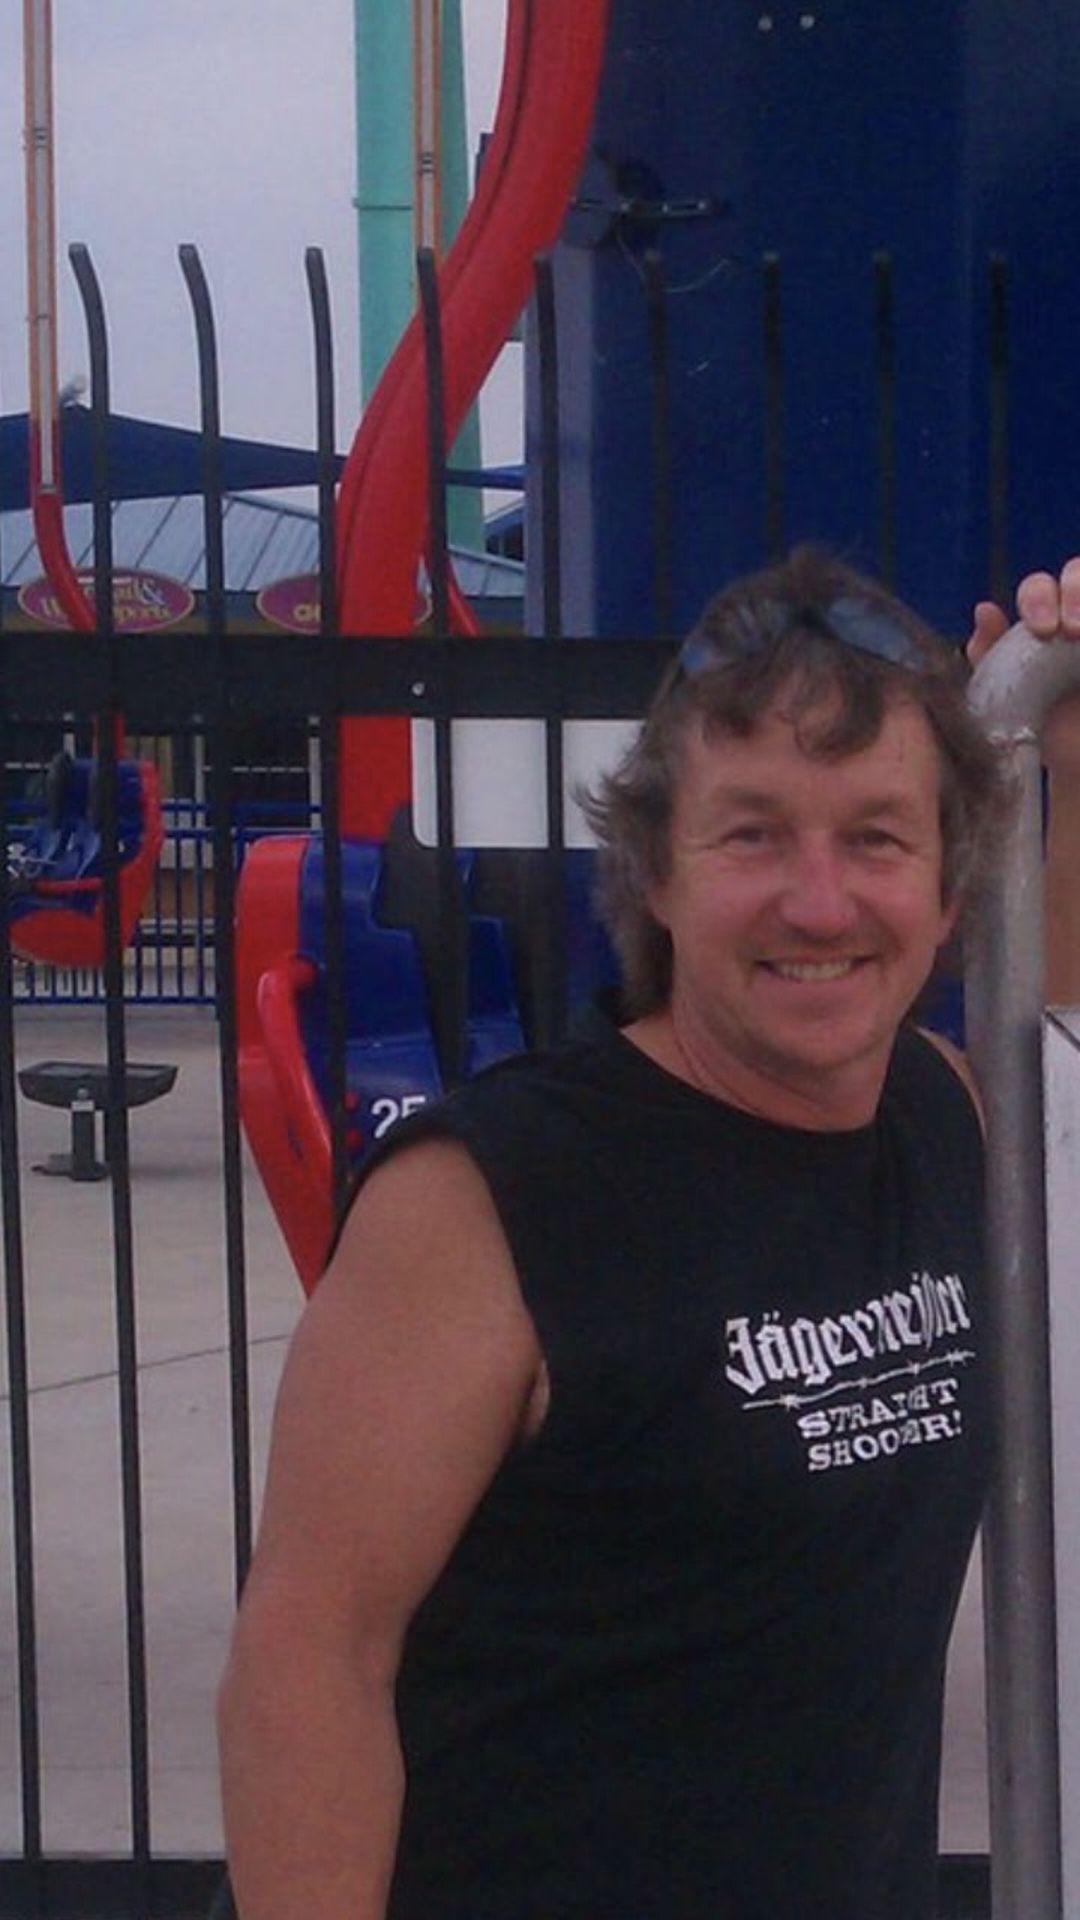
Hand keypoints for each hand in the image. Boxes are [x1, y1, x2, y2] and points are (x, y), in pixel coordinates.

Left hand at [966, 559, 1079, 773]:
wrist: (1078, 758)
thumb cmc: (1042, 723)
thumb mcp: (1008, 694)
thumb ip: (991, 655)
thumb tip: (985, 610)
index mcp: (1042, 618)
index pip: (1039, 587)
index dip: (1038, 598)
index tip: (1041, 629)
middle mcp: (1076, 611)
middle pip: (1078, 572)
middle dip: (1075, 590)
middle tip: (1073, 630)